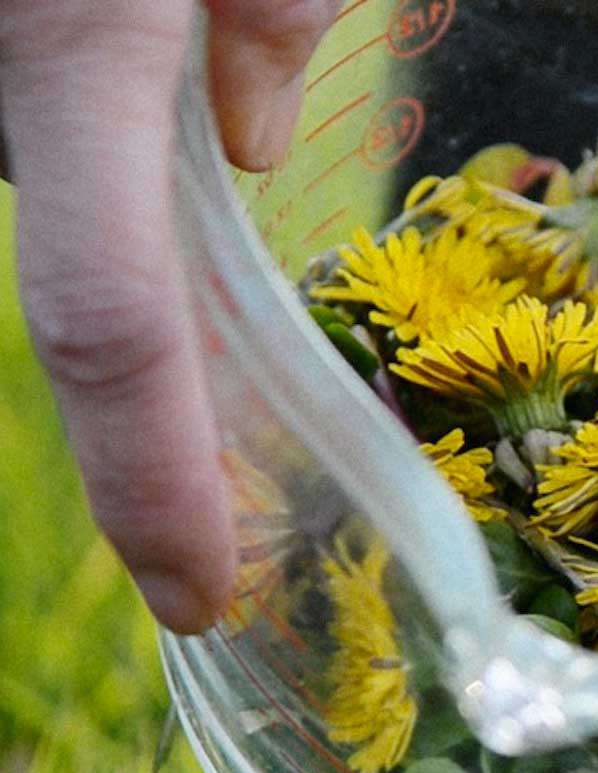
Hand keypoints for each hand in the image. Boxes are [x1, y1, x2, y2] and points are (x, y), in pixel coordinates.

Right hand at [0, 0, 339, 631]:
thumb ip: (271, 4)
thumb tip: (243, 134)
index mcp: (73, 37)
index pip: (107, 318)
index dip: (145, 475)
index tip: (193, 589)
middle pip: (78, 250)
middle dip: (159, 283)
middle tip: (238, 285)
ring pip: (55, 163)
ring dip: (132, 167)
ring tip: (177, 53)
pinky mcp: (13, 57)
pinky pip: (41, 109)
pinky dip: (100, 108)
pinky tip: (139, 38)